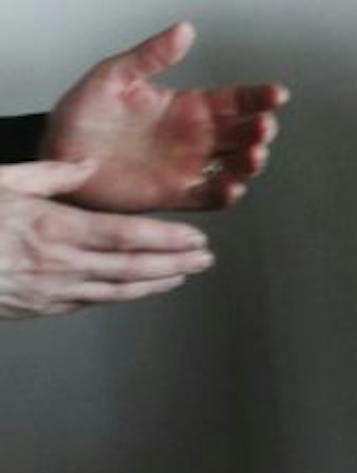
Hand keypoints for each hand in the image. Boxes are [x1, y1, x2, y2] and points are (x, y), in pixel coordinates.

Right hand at [0, 161, 214, 319]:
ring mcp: (44, 291)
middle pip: (129, 268)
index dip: (166, 240)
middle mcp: (54, 264)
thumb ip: (48, 173)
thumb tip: (88, 164)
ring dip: (153, 284)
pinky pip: (86, 303)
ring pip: (113, 291)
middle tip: (206, 259)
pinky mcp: (33, 308)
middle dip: (174, 264)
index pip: (124, 236)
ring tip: (183, 275)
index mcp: (50, 228)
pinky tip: (135, 290)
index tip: (197, 238)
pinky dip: (118, 296)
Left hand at [40, 22, 288, 211]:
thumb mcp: (113, 75)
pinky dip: (225, 195)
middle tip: (262, 127)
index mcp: (187, 107)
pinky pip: (208, 198)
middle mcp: (194, 138)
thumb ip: (150, 55)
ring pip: (235, 167)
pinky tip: (230, 187)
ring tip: (252, 156)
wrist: (56, 156)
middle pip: (244, 134)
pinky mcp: (172, 195)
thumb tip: (184, 29)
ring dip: (250, 163)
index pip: (234, 100)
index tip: (276, 94)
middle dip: (261, 131)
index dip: (258, 97)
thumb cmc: (81, 114)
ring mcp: (186, 167)